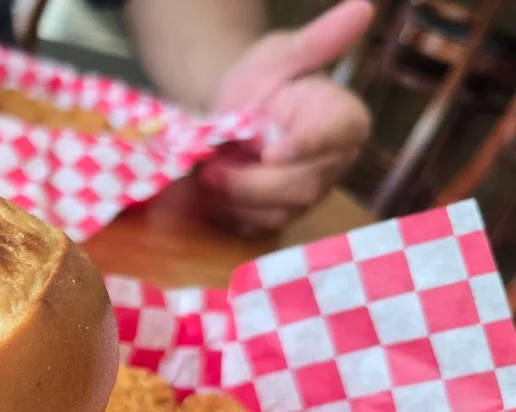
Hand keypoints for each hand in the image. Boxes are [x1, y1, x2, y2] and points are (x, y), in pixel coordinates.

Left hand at [199, 0, 373, 236]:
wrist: (230, 113)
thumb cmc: (262, 81)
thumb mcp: (280, 55)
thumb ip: (316, 41)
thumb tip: (365, 6)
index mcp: (345, 120)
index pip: (336, 137)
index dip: (305, 147)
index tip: (272, 151)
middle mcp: (334, 163)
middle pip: (302, 186)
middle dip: (252, 181)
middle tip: (213, 168)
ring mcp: (308, 195)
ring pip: (277, 212)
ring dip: (234, 198)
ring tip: (209, 174)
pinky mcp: (279, 215)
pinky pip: (255, 226)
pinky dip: (228, 213)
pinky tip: (212, 192)